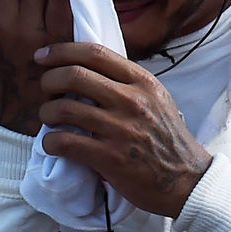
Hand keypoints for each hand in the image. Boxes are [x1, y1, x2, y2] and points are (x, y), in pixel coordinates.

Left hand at [34, 42, 212, 217]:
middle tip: (46, 91)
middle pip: (74, 75)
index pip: (95, 53)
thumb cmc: (168, 139)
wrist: (187, 180)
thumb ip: (127, 82)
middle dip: (49, 80)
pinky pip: (65, 142)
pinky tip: (53, 144)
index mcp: (142, 82)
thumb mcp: (157, 98)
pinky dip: (50, 142)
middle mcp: (131, 100)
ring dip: (47, 112)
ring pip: (64, 108)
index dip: (62, 51)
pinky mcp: (110, 158)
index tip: (43, 56)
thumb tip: (88, 68)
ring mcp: (120, 129)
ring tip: (49, 119)